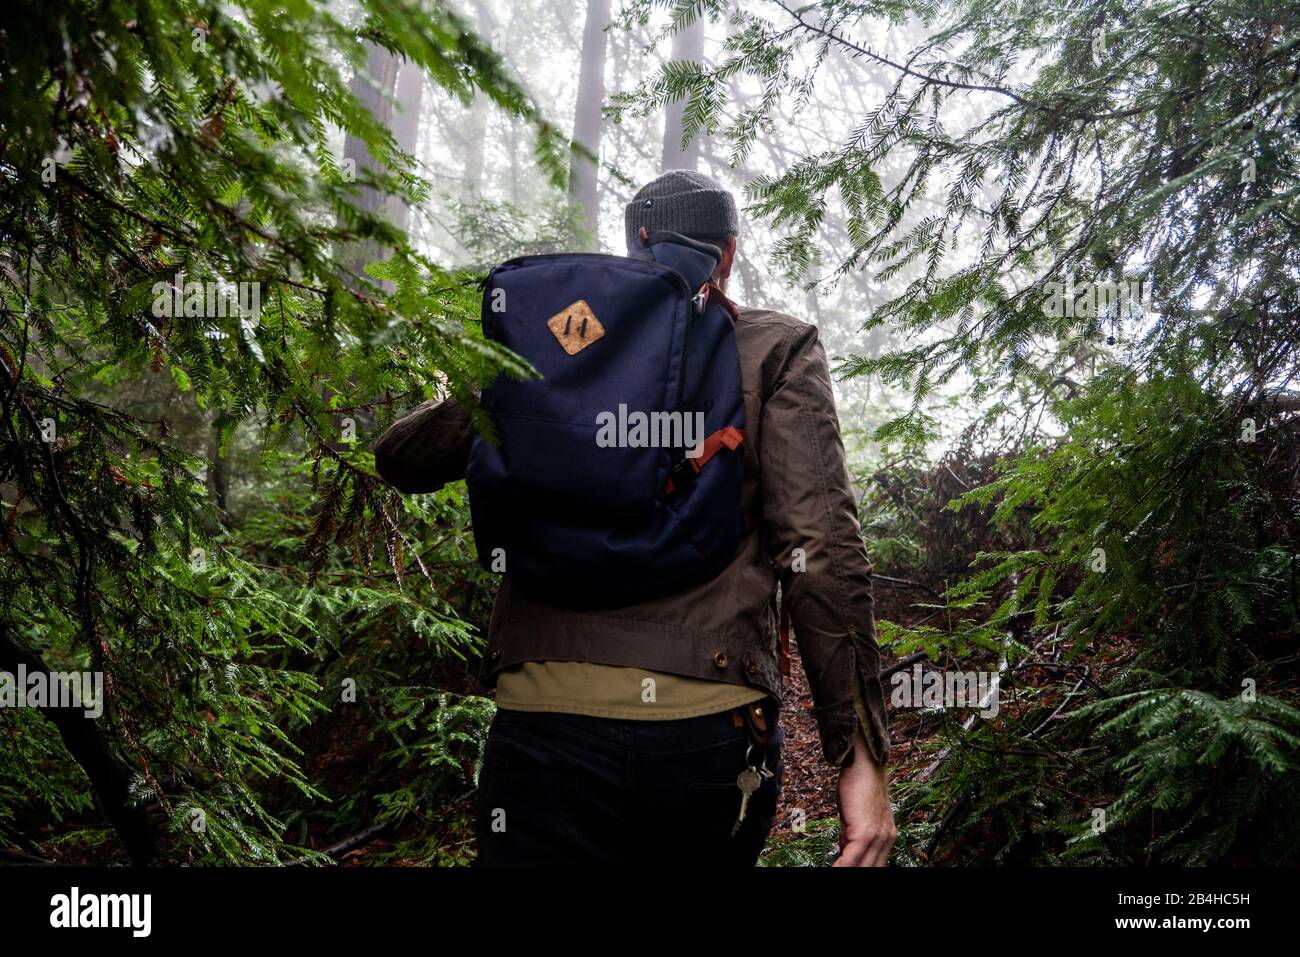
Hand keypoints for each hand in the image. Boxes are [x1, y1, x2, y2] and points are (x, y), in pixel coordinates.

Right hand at [833, 730, 895, 866]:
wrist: (864, 763)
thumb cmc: (859, 783)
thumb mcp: (856, 815)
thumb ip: (852, 835)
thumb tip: (844, 850)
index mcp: (886, 835)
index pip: (874, 863)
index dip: (861, 868)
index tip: (845, 869)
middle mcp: (886, 838)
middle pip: (871, 868)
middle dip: (855, 872)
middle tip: (838, 871)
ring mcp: (878, 837)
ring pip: (862, 866)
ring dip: (845, 870)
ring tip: (834, 871)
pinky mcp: (865, 833)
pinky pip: (851, 859)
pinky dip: (841, 866)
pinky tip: (834, 869)